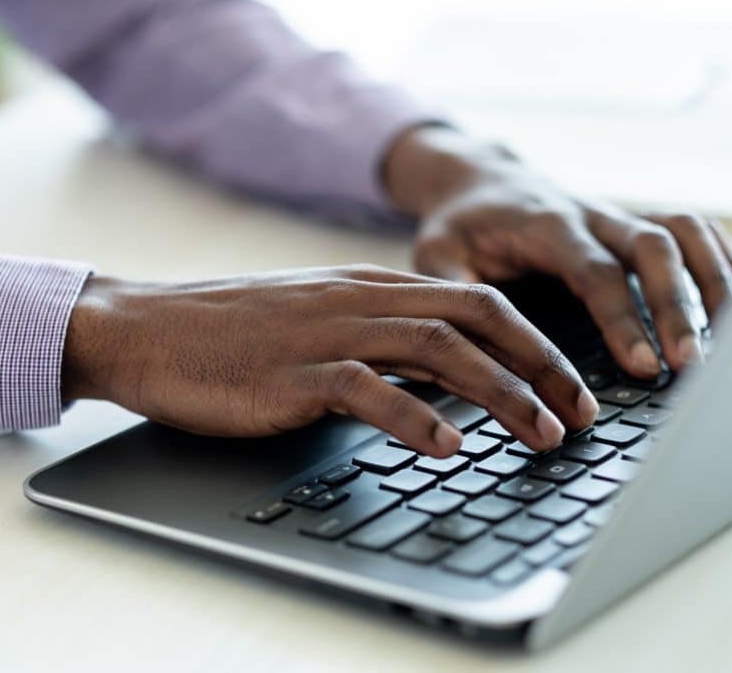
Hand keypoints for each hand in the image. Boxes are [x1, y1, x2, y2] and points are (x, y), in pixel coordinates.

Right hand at [61, 268, 598, 454]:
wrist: (149, 328)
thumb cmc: (232, 334)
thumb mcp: (318, 321)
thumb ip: (380, 341)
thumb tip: (446, 381)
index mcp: (371, 286)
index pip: (478, 301)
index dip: (537, 343)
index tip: (573, 386)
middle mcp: (360, 300)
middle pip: (477, 319)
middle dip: (543, 365)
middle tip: (583, 413)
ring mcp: (328, 332)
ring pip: (439, 350)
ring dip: (502, 393)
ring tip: (543, 434)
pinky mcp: (294, 372)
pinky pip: (370, 389)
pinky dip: (418, 417)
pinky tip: (450, 446)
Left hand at [384, 126, 731, 376]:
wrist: (480, 179)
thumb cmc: (459, 224)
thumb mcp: (436, 252)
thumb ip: (451, 287)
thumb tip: (468, 341)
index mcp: (546, 223)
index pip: (594, 270)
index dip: (621, 316)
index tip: (642, 364)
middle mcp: (593, 214)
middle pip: (654, 248)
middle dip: (678, 306)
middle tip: (690, 365)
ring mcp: (620, 215)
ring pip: (686, 234)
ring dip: (715, 283)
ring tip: (731, 344)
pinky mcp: (635, 222)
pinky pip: (695, 233)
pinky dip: (723, 265)